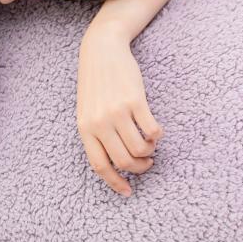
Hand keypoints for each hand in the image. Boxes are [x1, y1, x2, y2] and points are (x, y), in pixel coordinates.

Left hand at [76, 28, 162, 196]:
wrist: (101, 49)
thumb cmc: (95, 83)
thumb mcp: (86, 110)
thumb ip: (95, 134)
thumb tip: (112, 162)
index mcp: (85, 128)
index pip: (100, 166)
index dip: (115, 182)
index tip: (128, 192)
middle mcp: (100, 123)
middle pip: (123, 161)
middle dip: (139, 168)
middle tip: (147, 163)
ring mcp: (117, 112)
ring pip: (140, 148)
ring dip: (150, 152)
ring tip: (150, 145)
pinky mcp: (135, 100)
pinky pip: (152, 130)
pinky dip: (157, 136)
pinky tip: (156, 131)